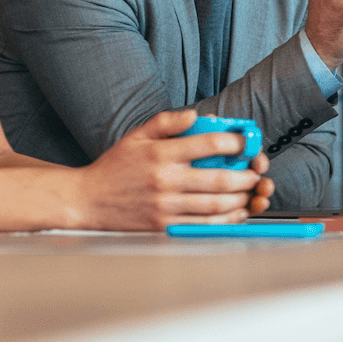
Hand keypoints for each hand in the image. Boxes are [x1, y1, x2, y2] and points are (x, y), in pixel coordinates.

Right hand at [72, 110, 267, 229]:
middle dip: (246, 176)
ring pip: (216, 204)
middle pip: (220, 179)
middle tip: (256, 172)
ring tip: (249, 190)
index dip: (237, 143)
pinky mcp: (164, 226)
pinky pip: (204, 224)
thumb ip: (167, 122)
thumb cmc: (115, 167)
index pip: (209, 144)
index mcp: (162, 154)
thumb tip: (196, 115)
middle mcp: (166, 181)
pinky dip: (226, 219)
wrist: (86, 201)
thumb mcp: (136, 136)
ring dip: (241, 198)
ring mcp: (166, 206)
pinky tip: (236, 211)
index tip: (247, 144)